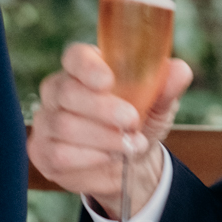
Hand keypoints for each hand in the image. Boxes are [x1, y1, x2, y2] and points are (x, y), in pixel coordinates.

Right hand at [29, 43, 191, 216]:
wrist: (129, 164)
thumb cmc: (140, 123)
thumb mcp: (158, 105)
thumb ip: (166, 87)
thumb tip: (180, 70)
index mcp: (85, 68)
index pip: (75, 56)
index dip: (88, 67)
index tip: (109, 80)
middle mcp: (58, 89)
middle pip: (67, 92)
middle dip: (103, 109)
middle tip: (132, 122)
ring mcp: (46, 120)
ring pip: (64, 125)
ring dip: (102, 138)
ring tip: (129, 145)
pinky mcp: (41, 150)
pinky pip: (59, 154)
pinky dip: (89, 159)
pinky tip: (107, 158)